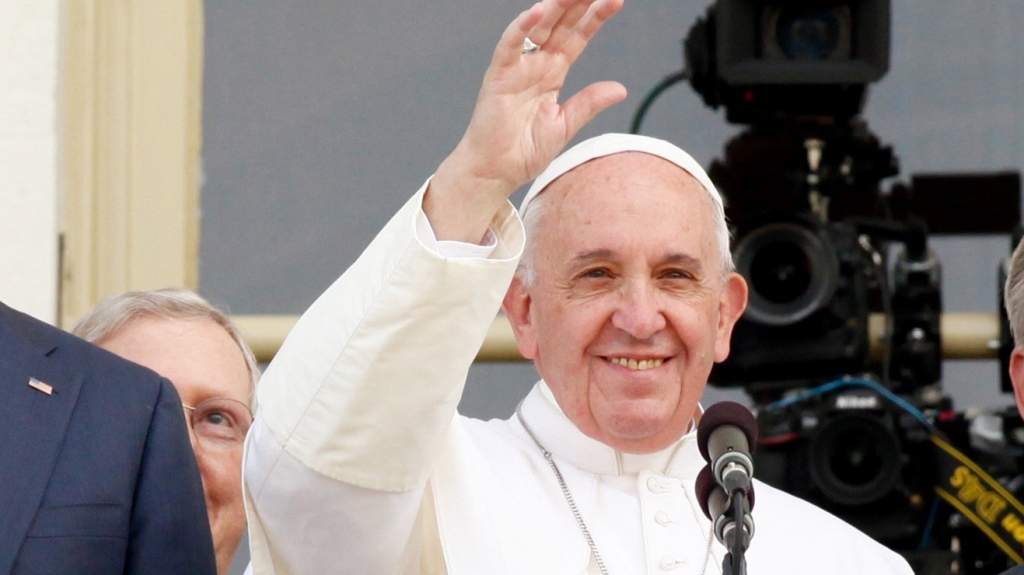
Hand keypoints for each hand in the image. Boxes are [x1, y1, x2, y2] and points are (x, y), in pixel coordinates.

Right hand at [426, 0, 626, 242]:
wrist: (495, 173)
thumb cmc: (522, 151)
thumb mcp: (564, 125)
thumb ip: (588, 104)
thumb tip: (620, 89)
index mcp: (552, 73)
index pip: (577, 37)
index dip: (595, 18)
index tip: (615, 0)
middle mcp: (535, 65)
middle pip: (560, 24)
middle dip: (579, 3)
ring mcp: (516, 68)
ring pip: (537, 28)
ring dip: (555, 6)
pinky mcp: (498, 77)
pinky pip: (508, 46)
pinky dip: (520, 28)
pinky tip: (537, 12)